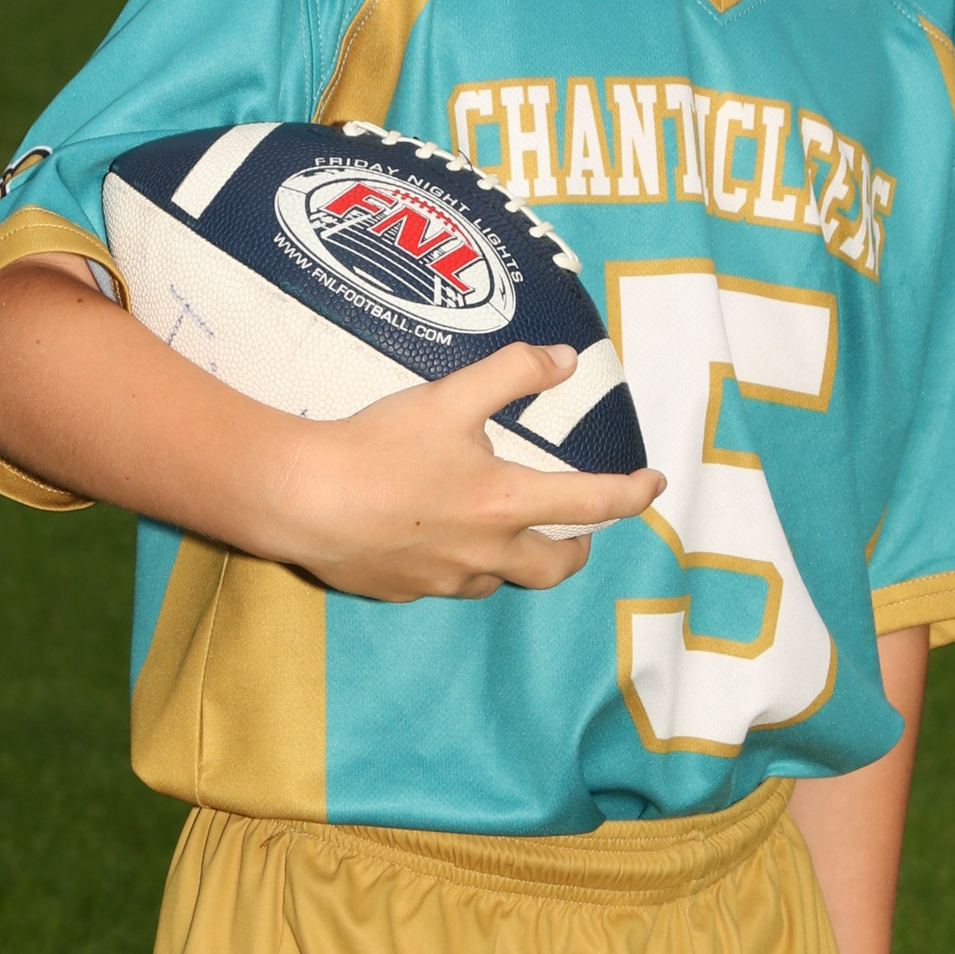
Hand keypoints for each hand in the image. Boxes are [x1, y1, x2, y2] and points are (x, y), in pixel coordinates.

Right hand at [275, 341, 664, 602]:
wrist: (301, 499)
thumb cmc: (377, 446)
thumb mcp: (449, 396)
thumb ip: (512, 373)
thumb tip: (563, 360)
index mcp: (506, 504)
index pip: (593, 504)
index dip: (633, 494)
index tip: (653, 485)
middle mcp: (486, 553)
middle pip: (555, 566)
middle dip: (577, 550)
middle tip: (581, 533)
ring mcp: (444, 581)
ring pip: (499, 579)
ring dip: (515, 558)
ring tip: (504, 532)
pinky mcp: (404, 593)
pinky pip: (447, 585)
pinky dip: (458, 566)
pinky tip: (434, 541)